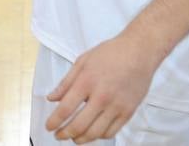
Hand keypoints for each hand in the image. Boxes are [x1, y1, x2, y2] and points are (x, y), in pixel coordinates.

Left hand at [44, 33, 160, 141]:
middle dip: (65, 134)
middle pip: (79, 125)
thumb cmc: (111, 53)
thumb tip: (51, 98)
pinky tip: (93, 133)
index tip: (49, 127)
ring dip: (81, 139)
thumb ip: (66, 82)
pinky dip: (99, 136)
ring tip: (74, 138)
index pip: (65, 109)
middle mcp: (101, 97)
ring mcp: (116, 106)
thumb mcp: (82, 61)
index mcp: (86, 81)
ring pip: (95, 133)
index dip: (54, 121)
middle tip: (58, 135)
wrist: (139, 51)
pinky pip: (111, 132)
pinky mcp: (128, 112)